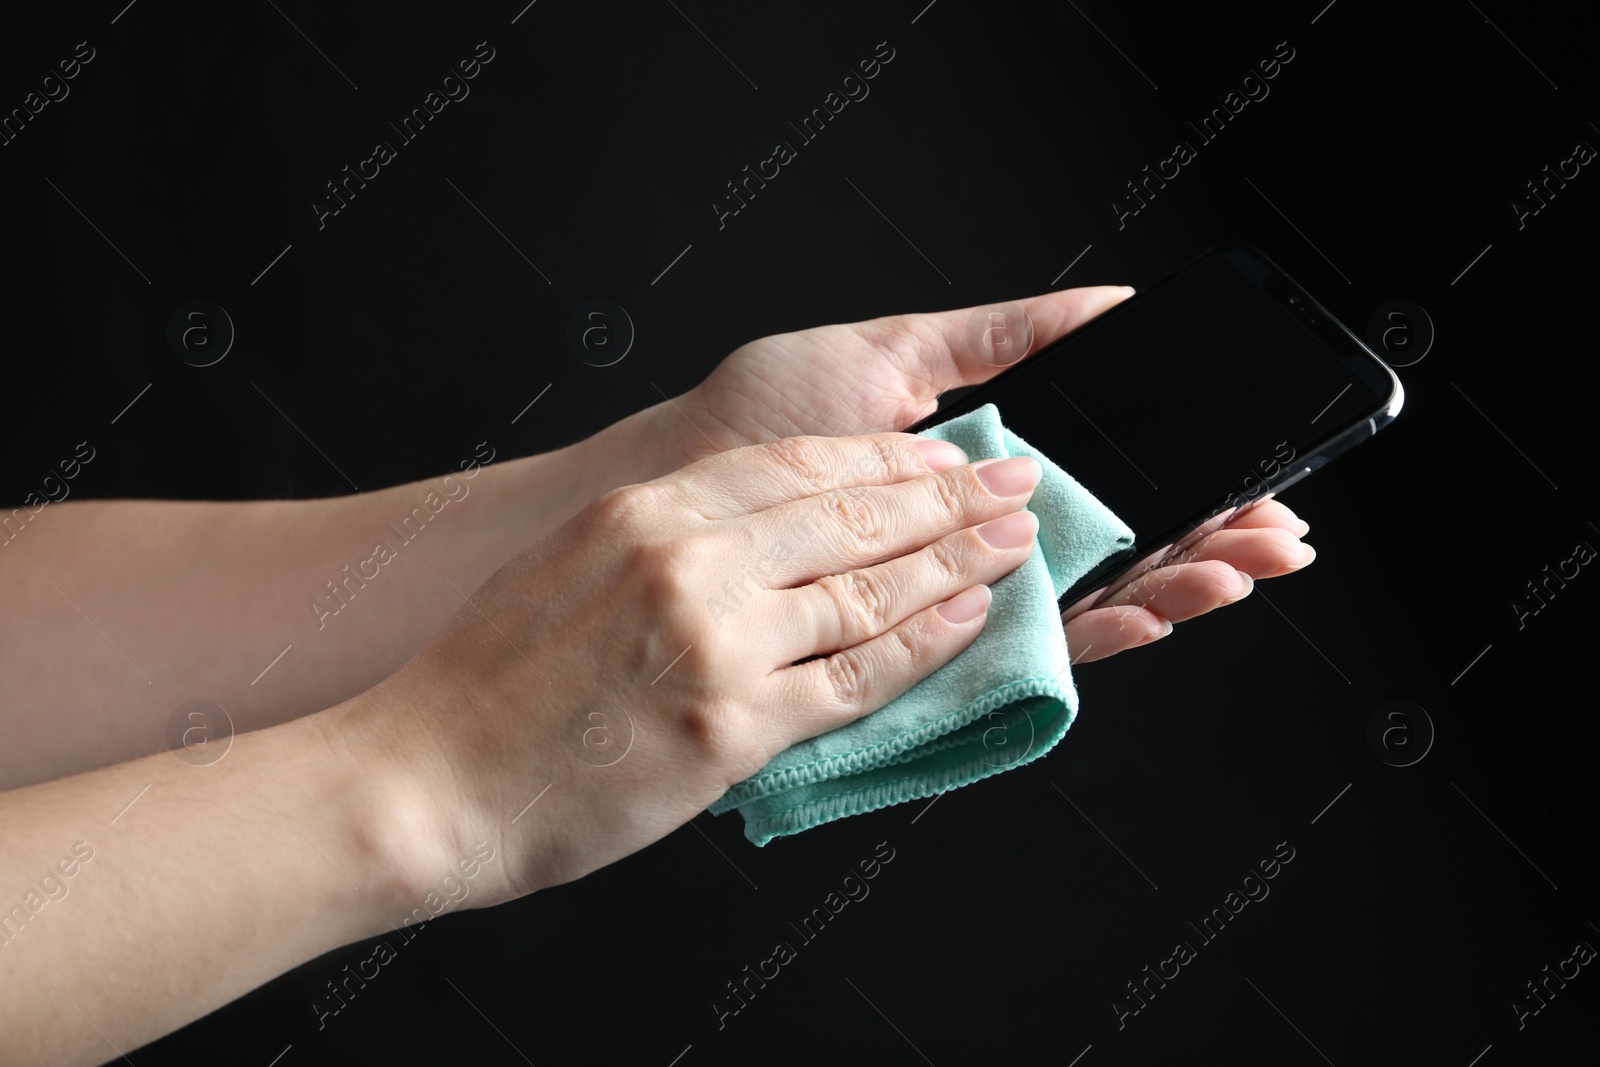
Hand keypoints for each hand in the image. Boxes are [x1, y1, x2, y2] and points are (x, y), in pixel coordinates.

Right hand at [350, 431, 1045, 897]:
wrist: (424, 777)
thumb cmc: (484, 684)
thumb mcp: (568, 566)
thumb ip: (662, 541)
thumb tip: (757, 536)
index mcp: (644, 510)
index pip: (795, 465)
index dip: (884, 460)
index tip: (941, 458)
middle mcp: (686, 559)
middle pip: (849, 515)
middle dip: (947, 499)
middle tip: (1014, 485)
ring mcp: (714, 641)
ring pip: (867, 589)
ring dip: (957, 563)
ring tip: (1015, 544)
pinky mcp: (732, 725)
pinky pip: (856, 677)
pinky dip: (922, 644)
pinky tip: (969, 620)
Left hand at [663, 286, 1315, 665]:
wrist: (678, 488)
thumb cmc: (757, 418)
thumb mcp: (892, 355)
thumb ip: (997, 338)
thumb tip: (1106, 305)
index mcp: (976, 472)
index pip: (1106, 482)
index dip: (1181, 482)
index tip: (1252, 467)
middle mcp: (977, 542)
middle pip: (1118, 547)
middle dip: (1207, 537)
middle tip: (1281, 527)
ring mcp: (956, 598)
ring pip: (1092, 602)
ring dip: (1177, 583)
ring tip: (1247, 562)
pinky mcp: (926, 650)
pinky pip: (1027, 652)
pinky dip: (1102, 630)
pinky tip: (1159, 604)